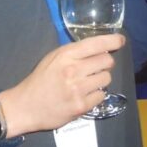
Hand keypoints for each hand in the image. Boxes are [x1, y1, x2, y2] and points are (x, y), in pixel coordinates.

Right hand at [0, 34, 124, 135]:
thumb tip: (99, 48)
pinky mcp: (81, 106)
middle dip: (105, 63)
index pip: (97, 43)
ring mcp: (78, 89)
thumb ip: (75, 52)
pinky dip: (96, 95)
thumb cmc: (40, 80)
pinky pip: (101, 96)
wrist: (25, 106)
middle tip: (95, 68)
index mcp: (66, 55)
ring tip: (88, 83)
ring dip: (101, 79)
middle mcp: (74, 70)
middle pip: (107, 60)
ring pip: (107, 78)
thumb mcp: (53, 58)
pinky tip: (84, 95)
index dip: (113, 40)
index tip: (120, 40)